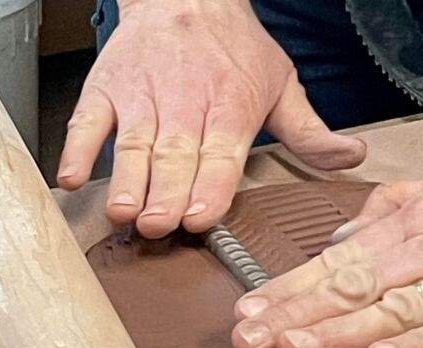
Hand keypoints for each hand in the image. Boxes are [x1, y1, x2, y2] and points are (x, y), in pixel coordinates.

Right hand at [57, 0, 364, 237]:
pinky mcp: (107, 90)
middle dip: (166, 193)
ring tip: (122, 212)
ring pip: (134, 144)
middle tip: (158, 225)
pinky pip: (88, 122)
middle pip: (175, 155)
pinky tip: (73, 178)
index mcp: (230, 108)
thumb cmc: (233, 48)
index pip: (220, 155)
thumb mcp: (282, 82)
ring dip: (127, 180)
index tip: (199, 217)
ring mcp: (141, 98)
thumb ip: (309, 130)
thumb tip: (350, 157)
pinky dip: (78, 149)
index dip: (210, 186)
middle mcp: (185, 105)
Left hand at [231, 131, 422, 347]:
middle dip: (295, 313)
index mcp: (415, 220)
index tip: (251, 307)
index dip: (291, 286)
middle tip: (249, 336)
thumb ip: (392, 208)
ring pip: (395, 305)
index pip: (338, 259)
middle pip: (353, 284)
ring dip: (340, 329)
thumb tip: (343, 232)